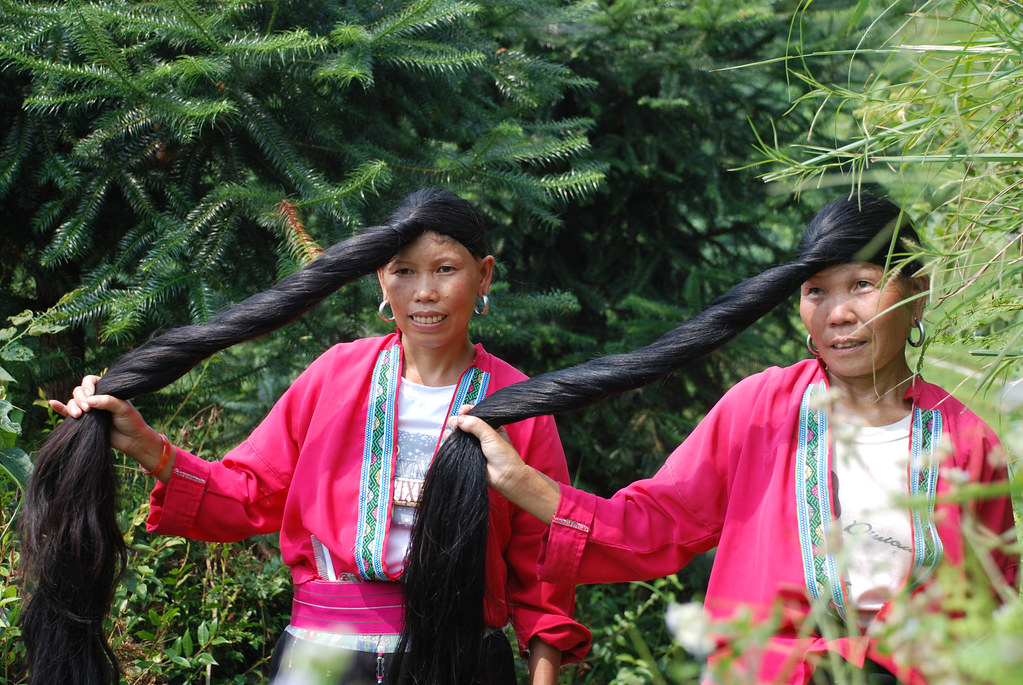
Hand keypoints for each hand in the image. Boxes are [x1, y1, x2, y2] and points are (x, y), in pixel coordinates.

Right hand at [49, 375, 165, 469]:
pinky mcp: (83, 421)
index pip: (91, 381)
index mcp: (106, 391)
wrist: (132, 440)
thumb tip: (89, 400)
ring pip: (73, 402)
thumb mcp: (123, 409)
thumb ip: (108, 402)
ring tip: (79, 415)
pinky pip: (67, 413)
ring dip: (72, 406)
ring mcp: (89, 410)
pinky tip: (52, 403)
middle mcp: (96, 398)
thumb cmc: (131, 422)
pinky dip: (60, 408)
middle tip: (88, 410)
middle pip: (79, 391)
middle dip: (80, 399)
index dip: (87, 386)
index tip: (91, 396)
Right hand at [447, 406, 559, 523]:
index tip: (462, 411)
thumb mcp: (491, 435)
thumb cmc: (504, 456)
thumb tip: (460, 419)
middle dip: (457, 421)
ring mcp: (472, 446)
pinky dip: (448, 445)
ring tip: (450, 434)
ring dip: (451, 432)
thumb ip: (476, 425)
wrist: (505, 477)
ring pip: (457, 436)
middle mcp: (480, 436)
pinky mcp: (466, 457)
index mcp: (489, 427)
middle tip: (455, 424)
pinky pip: (454, 449)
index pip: (475, 415)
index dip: (467, 411)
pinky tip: (446, 442)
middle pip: (463, 424)